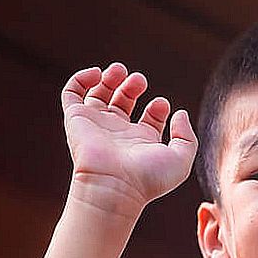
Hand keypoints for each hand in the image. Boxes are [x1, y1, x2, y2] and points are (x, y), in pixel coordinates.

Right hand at [61, 63, 196, 215]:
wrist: (113, 186)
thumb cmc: (147, 179)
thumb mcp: (180, 159)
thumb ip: (186, 136)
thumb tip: (179, 113)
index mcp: (141, 143)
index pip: (149, 119)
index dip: (158, 108)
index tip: (161, 105)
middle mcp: (118, 134)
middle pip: (123, 103)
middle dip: (132, 86)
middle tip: (140, 80)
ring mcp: (96, 125)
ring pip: (98, 95)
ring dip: (109, 78)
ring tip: (119, 70)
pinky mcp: (76, 119)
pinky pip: (71, 94)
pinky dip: (81, 79)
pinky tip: (97, 74)